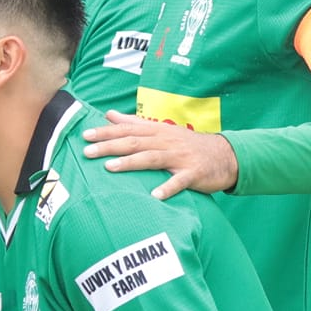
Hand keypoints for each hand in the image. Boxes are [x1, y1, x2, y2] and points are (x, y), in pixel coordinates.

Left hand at [82, 111, 237, 198]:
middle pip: (135, 142)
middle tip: (87, 151)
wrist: (225, 155)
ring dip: (131, 162)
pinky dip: (168, 187)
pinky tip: (155, 195)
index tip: (85, 135)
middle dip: (110, 146)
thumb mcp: (162, 130)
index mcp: (158, 132)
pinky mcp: (194, 173)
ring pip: (152, 158)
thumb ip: (135, 123)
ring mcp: (180, 157)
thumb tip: (109, 115)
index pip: (127, 130)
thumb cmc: (187, 144)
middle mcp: (166, 142)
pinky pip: (180, 181)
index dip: (106, 132)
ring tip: (111, 167)